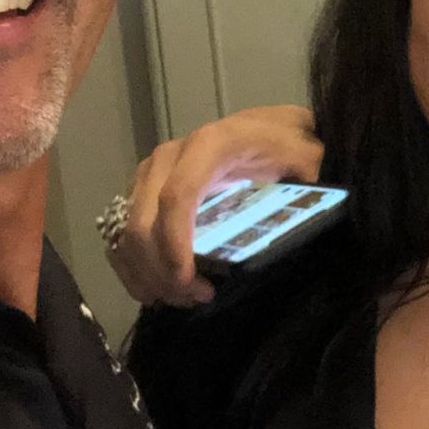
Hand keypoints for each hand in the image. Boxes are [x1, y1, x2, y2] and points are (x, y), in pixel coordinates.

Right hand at [108, 105, 322, 305]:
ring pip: (126, 230)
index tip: (192, 283)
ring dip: (146, 274)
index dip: (175, 244)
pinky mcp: (142, 189)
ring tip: (183, 299)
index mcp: (212, 144)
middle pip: (143, 220)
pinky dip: (132, 267)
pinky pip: (120, 232)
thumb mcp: (307, 156)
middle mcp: (172, 154)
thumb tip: (304, 221)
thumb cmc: (289, 145)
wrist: (269, 128)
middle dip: (162, 270)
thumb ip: (308, 181)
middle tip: (196, 299)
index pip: (178, 196)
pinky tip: (157, 291)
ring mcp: (152, 172)